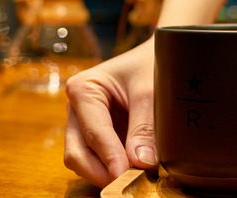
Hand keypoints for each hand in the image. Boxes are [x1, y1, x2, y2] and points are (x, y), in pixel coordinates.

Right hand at [63, 40, 156, 187]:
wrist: (160, 53)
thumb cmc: (152, 64)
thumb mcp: (151, 91)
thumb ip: (145, 126)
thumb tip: (141, 163)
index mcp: (83, 89)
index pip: (93, 133)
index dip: (110, 158)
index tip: (127, 175)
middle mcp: (76, 108)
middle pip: (77, 153)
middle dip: (101, 171)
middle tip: (129, 183)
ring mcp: (83, 122)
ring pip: (84, 160)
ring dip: (106, 172)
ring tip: (135, 177)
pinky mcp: (96, 133)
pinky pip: (97, 158)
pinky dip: (112, 167)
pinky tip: (134, 171)